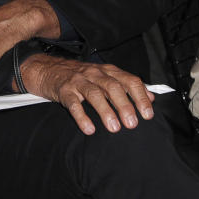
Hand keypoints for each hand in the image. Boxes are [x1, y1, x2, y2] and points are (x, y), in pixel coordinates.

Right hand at [20, 54, 154, 134]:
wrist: (47, 69)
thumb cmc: (80, 76)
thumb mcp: (104, 76)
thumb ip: (127, 85)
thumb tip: (151, 97)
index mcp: (108, 71)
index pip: (129, 81)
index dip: (140, 97)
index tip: (148, 115)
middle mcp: (95, 74)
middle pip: (113, 87)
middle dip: (124, 105)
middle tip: (132, 124)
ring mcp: (78, 81)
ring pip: (94, 94)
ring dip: (106, 111)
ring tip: (114, 128)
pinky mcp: (64, 90)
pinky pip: (73, 104)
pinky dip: (82, 116)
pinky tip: (89, 129)